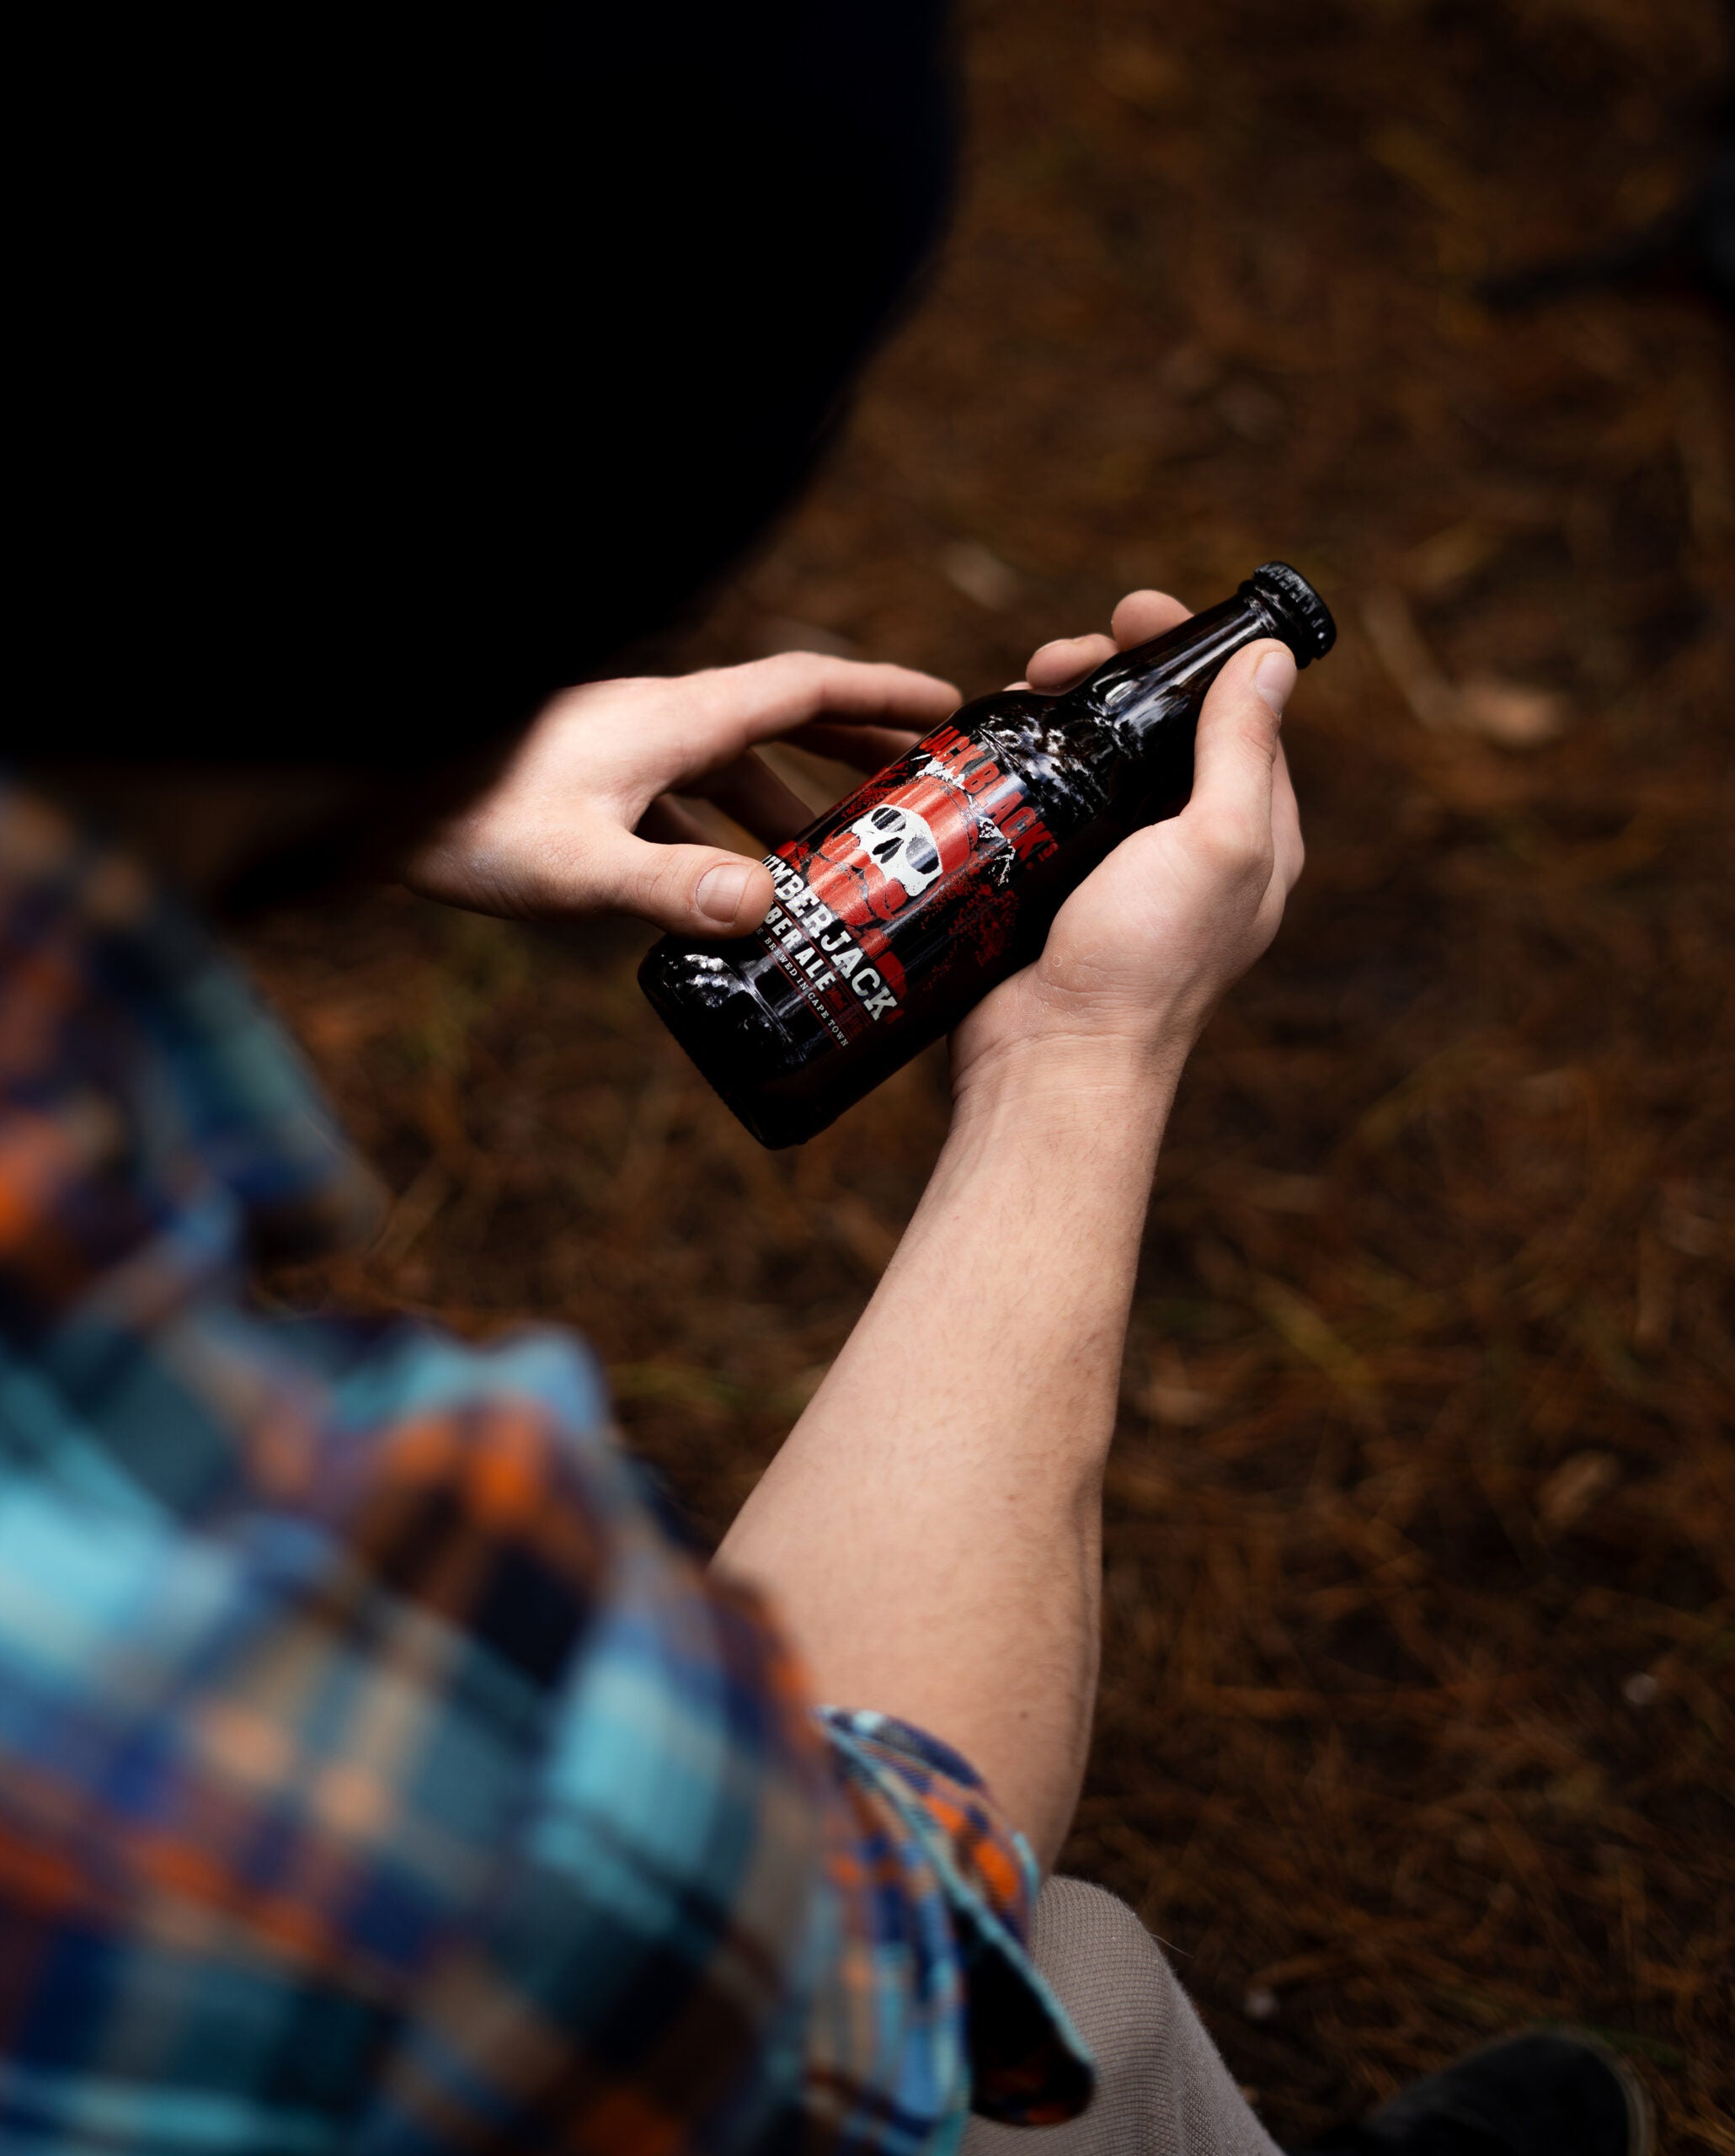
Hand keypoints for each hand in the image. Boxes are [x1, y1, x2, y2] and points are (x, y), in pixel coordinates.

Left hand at [402, 656, 958, 936]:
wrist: (370, 801)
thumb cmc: (469, 822)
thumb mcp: (578, 865)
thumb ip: (669, 886)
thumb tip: (763, 905)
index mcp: (676, 720)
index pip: (804, 687)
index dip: (883, 693)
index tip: (951, 706)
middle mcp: (658, 723)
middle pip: (781, 722)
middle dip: (857, 748)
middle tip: (920, 787)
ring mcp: (623, 751)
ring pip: (730, 767)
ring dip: (791, 802)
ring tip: (840, 860)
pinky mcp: (591, 785)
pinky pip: (684, 799)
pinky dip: (725, 833)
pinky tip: (727, 888)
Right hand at [953, 588, 1303, 1100]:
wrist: (1049, 1064)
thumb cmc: (1141, 967)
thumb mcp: (1216, 845)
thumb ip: (1243, 751)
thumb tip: (1272, 660)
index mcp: (1253, 838)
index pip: (1237, 715)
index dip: (1192, 651)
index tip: (1136, 611)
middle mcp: (1189, 852)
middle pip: (1157, 729)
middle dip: (1111, 675)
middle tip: (1057, 657)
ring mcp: (1117, 871)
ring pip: (1095, 762)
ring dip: (1059, 713)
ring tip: (1018, 693)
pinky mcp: (1051, 888)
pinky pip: (1042, 805)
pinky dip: (1021, 764)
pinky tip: (991, 746)